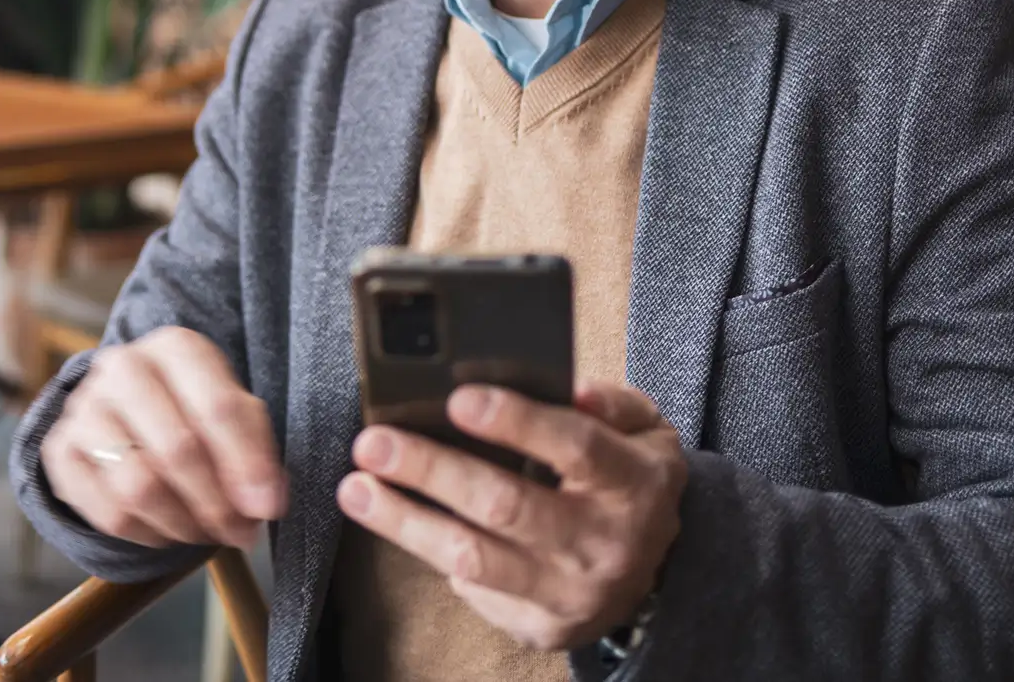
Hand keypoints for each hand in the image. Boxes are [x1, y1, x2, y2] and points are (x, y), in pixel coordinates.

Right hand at [43, 326, 287, 548]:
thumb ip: (255, 451)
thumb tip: (266, 503)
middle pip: (176, 449)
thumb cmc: (192, 408)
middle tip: (240, 532)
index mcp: (174, 347)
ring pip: (138, 486)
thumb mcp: (232, 410)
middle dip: (216, 503)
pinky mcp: (61, 450)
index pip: (217, 407)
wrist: (125, 407)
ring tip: (206, 533)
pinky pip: (108, 514)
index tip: (267, 508)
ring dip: (183, 524)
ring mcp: (84, 408)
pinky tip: (168, 531)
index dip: (247, 465)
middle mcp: (123, 367)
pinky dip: (148, 535)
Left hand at [336, 379, 685, 651]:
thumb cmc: (629, 482)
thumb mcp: (645, 431)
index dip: (516, 422)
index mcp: (634, 484)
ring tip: (356, 487)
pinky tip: (395, 519)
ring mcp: (570, 594)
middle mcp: (604, 545)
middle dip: (432, 470)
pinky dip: (427, 551)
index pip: (576, 448)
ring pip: (473, 558)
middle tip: (374, 443)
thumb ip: (610, 403)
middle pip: (507, 506)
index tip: (458, 399)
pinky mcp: (540, 627)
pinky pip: (472, 588)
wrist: (657, 575)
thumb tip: (568, 386)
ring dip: (404, 521)